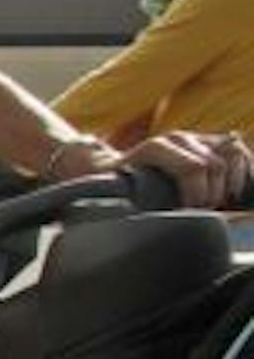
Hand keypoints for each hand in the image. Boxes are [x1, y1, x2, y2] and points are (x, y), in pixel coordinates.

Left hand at [120, 130, 252, 209]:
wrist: (117, 169)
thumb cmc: (119, 188)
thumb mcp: (120, 195)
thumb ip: (134, 202)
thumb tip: (156, 219)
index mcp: (156, 147)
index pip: (194, 167)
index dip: (198, 194)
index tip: (190, 213)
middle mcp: (179, 138)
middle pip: (215, 164)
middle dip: (213, 194)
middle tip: (202, 213)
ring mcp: (197, 138)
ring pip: (232, 154)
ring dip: (230, 184)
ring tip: (216, 204)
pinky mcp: (212, 143)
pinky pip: (239, 154)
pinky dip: (242, 174)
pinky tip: (231, 194)